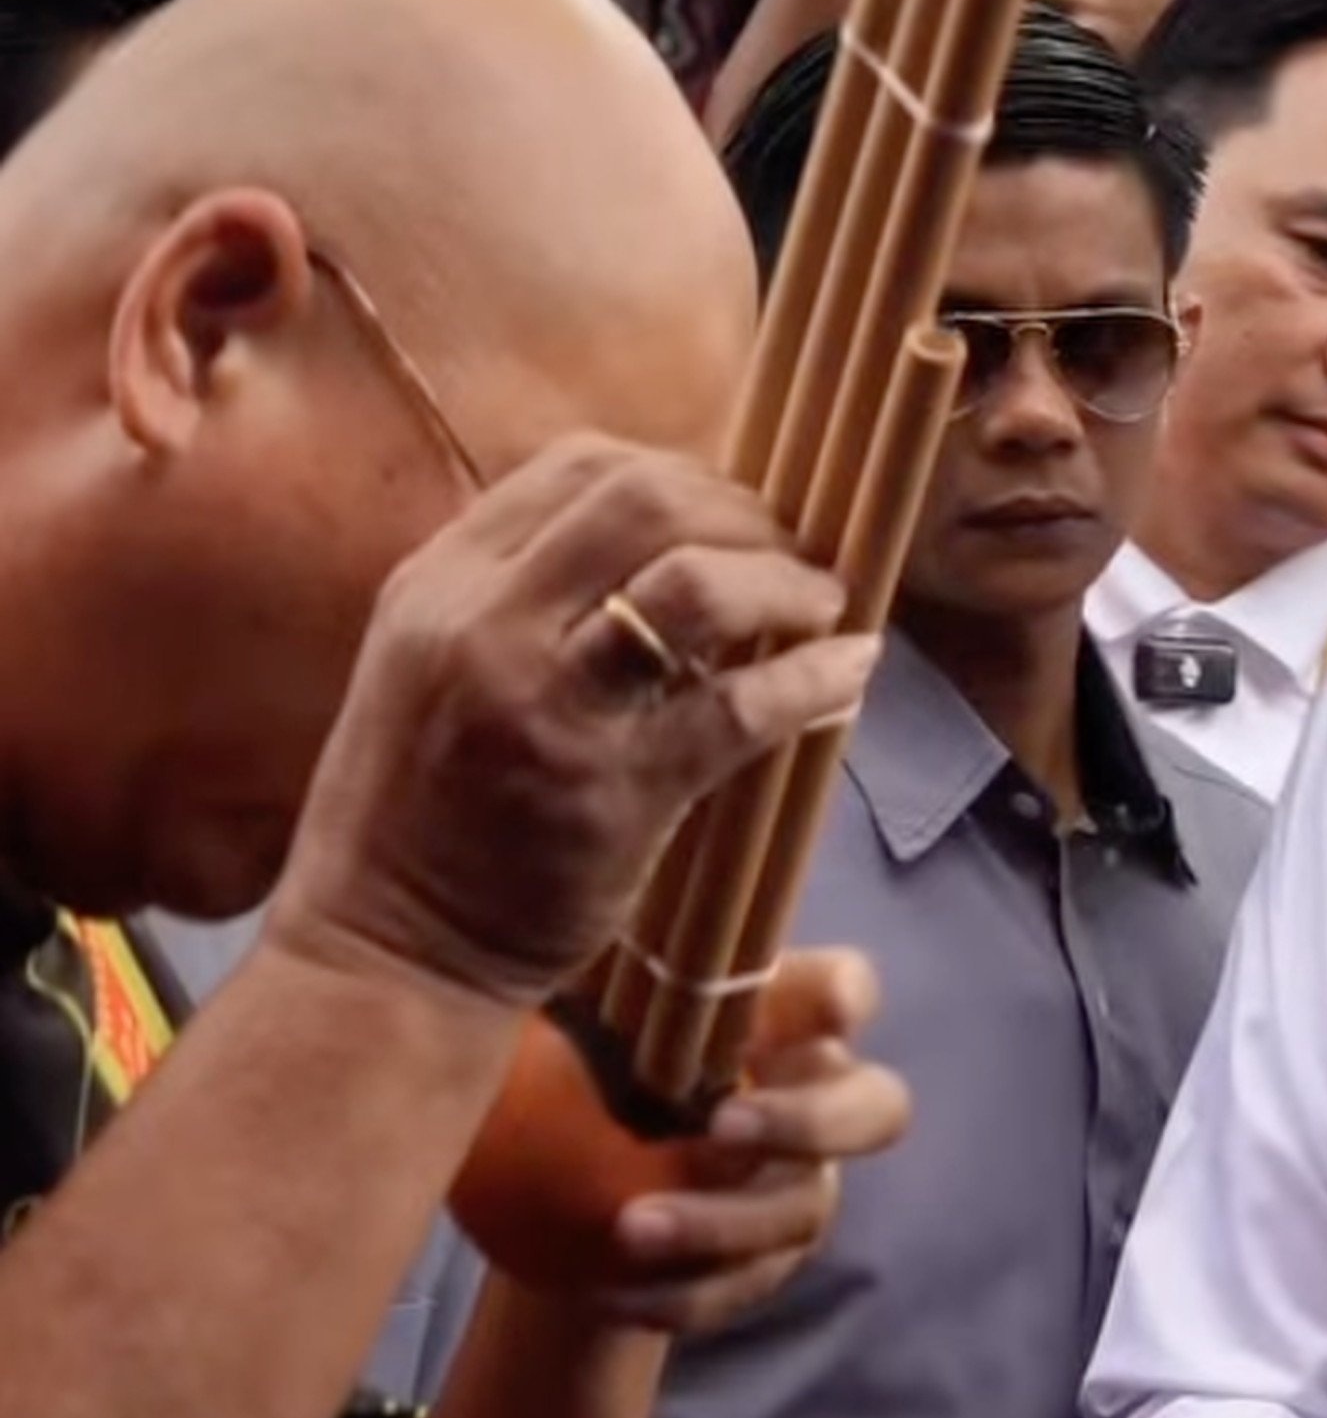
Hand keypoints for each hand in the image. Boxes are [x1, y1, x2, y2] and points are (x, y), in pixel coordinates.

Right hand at [264, 434, 877, 1014]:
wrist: (384, 951)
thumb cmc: (424, 812)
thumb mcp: (433, 667)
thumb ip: (521, 597)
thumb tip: (661, 541)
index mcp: (439, 584)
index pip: (581, 466)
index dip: (685, 474)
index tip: (736, 515)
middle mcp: (481, 626)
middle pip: (647, 500)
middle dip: (747, 515)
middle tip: (794, 556)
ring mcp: (546, 707)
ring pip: (695, 586)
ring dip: (785, 584)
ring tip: (823, 607)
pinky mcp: (612, 792)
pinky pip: (741, 708)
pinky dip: (815, 679)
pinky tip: (852, 672)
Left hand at [570, 948, 906, 1333]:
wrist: (565, 1180)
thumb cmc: (586, 1061)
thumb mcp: (580, 1009)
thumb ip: (598, 979)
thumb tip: (549, 920)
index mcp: (785, 1024)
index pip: (842, 990)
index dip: (843, 997)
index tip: (824, 1007)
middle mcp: (819, 1102)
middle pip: (873, 1109)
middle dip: (812, 1121)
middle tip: (723, 1125)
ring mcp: (803, 1189)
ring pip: (801, 1211)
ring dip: (720, 1222)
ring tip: (628, 1228)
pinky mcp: (766, 1265)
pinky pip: (740, 1288)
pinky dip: (678, 1292)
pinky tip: (604, 1290)